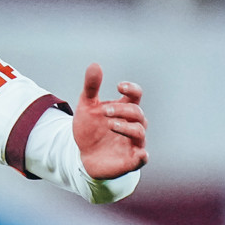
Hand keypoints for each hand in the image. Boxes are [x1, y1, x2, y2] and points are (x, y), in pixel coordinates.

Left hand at [72, 64, 147, 180]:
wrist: (82, 156)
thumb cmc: (89, 129)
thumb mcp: (86, 107)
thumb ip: (91, 87)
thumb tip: (94, 65)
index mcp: (124, 109)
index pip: (136, 95)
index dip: (132, 89)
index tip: (119, 86)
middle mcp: (132, 124)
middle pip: (137, 112)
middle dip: (121, 110)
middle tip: (103, 111)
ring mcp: (133, 142)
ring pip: (139, 132)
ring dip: (126, 128)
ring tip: (110, 126)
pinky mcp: (130, 160)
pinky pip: (142, 158)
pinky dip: (142, 156)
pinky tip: (139, 153)